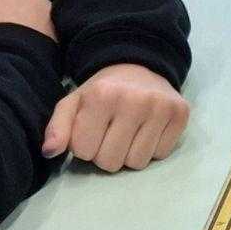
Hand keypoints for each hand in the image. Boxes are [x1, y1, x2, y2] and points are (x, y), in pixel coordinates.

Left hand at [43, 63, 189, 170]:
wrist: (139, 66)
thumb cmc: (102, 91)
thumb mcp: (74, 103)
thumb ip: (57, 127)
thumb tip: (50, 152)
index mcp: (102, 95)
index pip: (84, 151)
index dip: (84, 146)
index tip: (91, 132)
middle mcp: (134, 100)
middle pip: (110, 162)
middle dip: (105, 154)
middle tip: (110, 135)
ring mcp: (160, 107)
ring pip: (137, 163)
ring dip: (129, 154)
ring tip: (128, 134)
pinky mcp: (180, 114)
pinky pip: (161, 155)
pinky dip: (152, 149)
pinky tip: (147, 131)